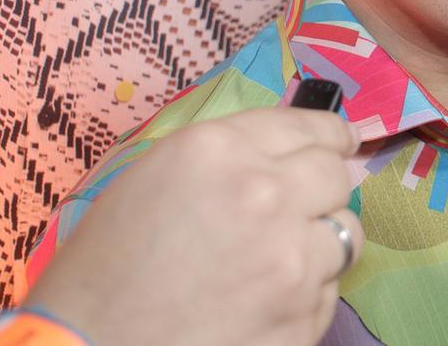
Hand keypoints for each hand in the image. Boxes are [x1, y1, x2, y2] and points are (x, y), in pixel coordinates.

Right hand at [25, 107, 362, 345]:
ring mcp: (291, 263)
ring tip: (281, 260)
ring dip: (321, 242)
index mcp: (221, 151)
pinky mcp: (301, 320)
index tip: (338, 143)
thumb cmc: (102, 266)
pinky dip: (306, 295)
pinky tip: (264, 304)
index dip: (328, 135)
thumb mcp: (154, 178)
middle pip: (336, 176)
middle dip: (325, 187)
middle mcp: (266, 196)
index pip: (308, 127)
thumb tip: (287, 156)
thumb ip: (227, 159)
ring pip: (346, 235)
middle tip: (307, 203)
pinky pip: (327, 293)